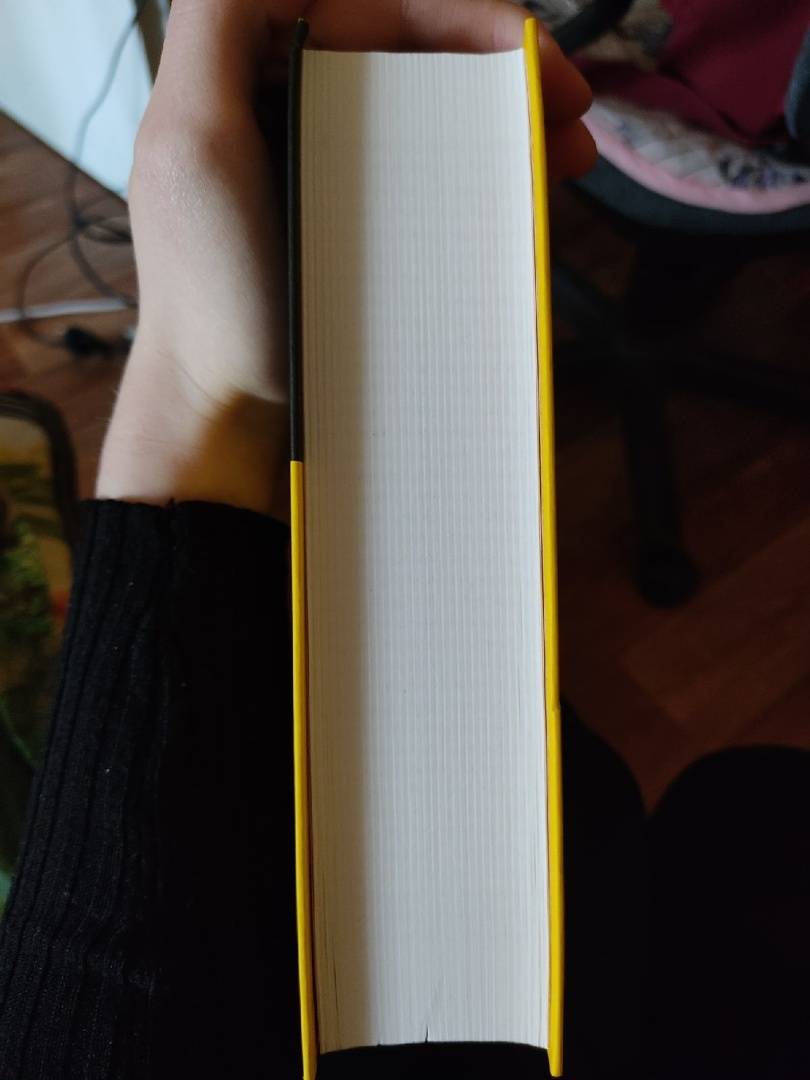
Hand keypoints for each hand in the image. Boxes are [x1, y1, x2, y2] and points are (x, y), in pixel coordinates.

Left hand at [98, 0, 593, 517]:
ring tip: (572, 148)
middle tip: (573, 103)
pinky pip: (434, 183)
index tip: (525, 46)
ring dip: (506, 119)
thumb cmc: (209, 286)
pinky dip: (485, 174)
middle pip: (414, 61)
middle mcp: (301, 119)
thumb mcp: (190, 140)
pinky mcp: (364, 238)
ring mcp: (337, 181)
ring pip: (434, 120)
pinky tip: (530, 185)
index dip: (456, 17)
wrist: (229, 405)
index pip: (370, 12)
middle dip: (500, 66)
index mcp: (258, 78)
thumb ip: (220, 23)